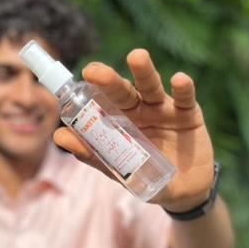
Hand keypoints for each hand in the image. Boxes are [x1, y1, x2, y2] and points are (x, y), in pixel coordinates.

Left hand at [53, 49, 213, 212]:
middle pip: (123, 91)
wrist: (184, 190)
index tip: (80, 79)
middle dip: (110, 80)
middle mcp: (140, 108)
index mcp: (120, 119)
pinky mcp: (189, 113)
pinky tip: (179, 79)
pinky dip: (183, 89)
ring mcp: (164, 109)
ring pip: (152, 87)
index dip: (91, 89)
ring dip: (144, 72)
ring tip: (136, 57)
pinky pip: (185, 98)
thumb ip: (92, 153)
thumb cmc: (146, 175)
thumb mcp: (119, 169)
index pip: (103, 100)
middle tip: (94, 72)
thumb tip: (58, 136)